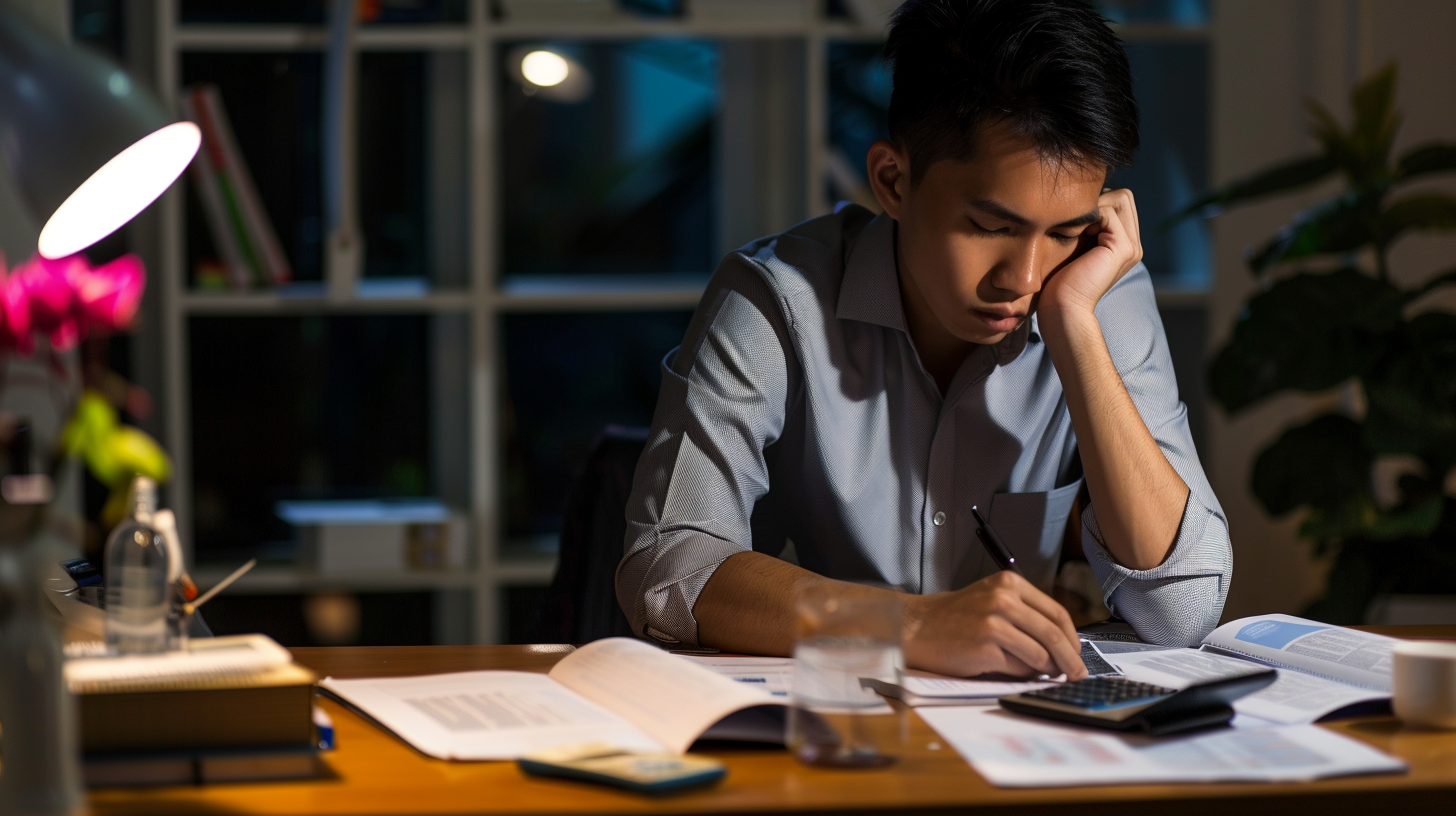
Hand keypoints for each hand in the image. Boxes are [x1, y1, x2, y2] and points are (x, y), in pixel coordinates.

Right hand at [903, 571, 1087, 679]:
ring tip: (1049, 676)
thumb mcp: (992, 599)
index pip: (1056, 612)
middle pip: (1053, 634)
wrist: (917, 627)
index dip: (1072, 637)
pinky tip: (1022, 674)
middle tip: (1077, 673)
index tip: (1077, 652)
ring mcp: (993, 624)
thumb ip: (1024, 613)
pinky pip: (1020, 668)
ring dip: (1050, 670)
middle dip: (1071, 659)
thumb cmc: (955, 617)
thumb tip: (1060, 644)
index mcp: (1009, 583)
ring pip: (1040, 654)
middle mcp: (1003, 600)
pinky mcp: (984, 649)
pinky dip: (1026, 675)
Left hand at [1039, 188, 1142, 318]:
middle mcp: (1133, 244)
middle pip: (1124, 196)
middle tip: (1074, 219)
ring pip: (1120, 198)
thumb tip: (1078, 199)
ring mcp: (1131, 246)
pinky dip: (1087, 215)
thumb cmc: (1059, 282)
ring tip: (1074, 226)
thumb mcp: (1074, 245)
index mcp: (1124, 245)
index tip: (1072, 219)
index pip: (1119, 202)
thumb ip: (1084, 226)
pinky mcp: (1122, 248)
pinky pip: (1108, 211)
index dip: (1095, 202)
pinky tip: (1072, 232)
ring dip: (1093, 205)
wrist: (1063, 309)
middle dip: (1097, 200)